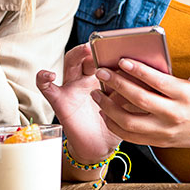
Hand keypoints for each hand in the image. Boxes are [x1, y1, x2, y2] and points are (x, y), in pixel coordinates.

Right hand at [37, 44, 120, 163]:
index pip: (104, 55)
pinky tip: (49, 74)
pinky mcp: (60, 101)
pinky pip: (46, 88)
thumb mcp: (127, 102)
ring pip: (69, 63)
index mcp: (102, 76)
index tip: (122, 42)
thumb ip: (131, 87)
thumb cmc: (115, 122)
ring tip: (86, 50)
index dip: (111, 48)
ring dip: (77, 54)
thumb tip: (146, 69)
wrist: (100, 146)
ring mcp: (71, 87)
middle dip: (96, 46)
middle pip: (87, 54)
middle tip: (106, 44)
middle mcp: (85, 78)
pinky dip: (43, 78)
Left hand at [91, 55, 189, 147]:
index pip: (157, 82)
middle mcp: (173, 115)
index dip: (138, 71)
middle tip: (100, 73)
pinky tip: (105, 114)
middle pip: (139, 100)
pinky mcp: (159, 141)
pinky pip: (131, 137)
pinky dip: (115, 126)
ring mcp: (164, 131)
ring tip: (97, 94)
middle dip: (116, 85)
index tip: (121, 61)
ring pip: (130, 122)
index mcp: (185, 96)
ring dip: (109, 108)